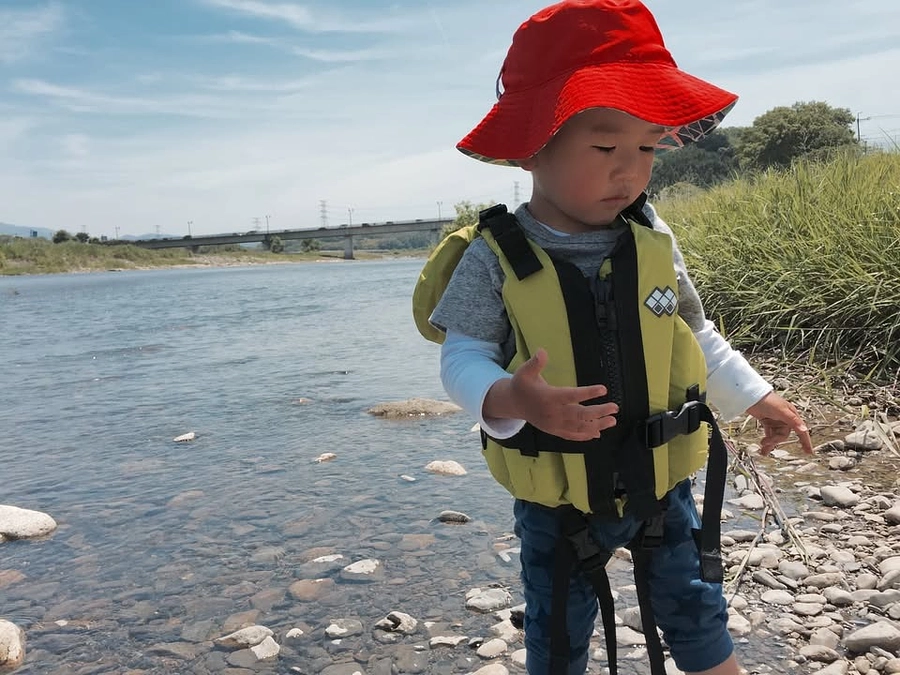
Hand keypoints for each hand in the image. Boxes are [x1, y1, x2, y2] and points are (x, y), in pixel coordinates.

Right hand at [486, 348, 618, 440]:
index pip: (571, 396)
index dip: (588, 393)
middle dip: (599, 412)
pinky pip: (571, 435)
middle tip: (615, 407)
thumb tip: (542, 352)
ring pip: (578, 427)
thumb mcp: (524, 371)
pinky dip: (585, 436)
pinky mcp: (554, 430)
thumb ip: (535, 362)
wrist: (513, 404)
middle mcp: (552, 413)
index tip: (604, 389)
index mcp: (548, 397)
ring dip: (597, 425)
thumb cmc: (522, 385)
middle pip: (579, 414)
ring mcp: (554, 424)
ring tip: (612, 421)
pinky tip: (597, 433)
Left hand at [745, 391, 812, 455]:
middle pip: (784, 435)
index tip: (809, 452)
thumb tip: (804, 429)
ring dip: (770, 442)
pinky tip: (763, 448)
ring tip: (762, 448)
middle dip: (775, 440)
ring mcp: (776, 421)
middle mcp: (785, 419)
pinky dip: (767, 440)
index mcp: (792, 415)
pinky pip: (769, 434)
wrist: (751, 395)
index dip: (806, 441)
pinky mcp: (767, 421)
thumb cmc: (767, 400)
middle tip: (764, 443)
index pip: (801, 430)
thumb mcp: (781, 410)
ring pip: (776, 436)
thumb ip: (792, 420)